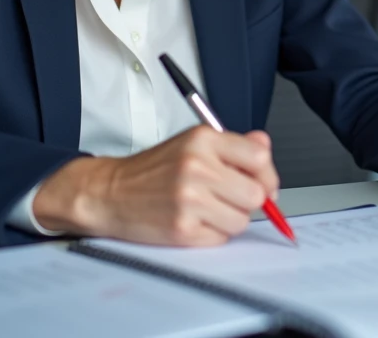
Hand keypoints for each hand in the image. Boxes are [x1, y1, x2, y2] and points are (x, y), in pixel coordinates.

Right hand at [33, 126, 278, 245]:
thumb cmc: (153, 170)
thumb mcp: (192, 143)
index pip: (260, 157)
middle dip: (247, 200)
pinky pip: (221, 238)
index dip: (267, 174)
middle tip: (227, 197)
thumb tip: (264, 148)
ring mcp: (190, 199)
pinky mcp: (183, 228)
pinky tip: (193, 221)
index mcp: (203, 139)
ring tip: (206, 208)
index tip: (263, 183)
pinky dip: (212, 234)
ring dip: (229, 219)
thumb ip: (233, 145)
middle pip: (256, 194)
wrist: (110, 192)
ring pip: (242, 220)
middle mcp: (198, 166)